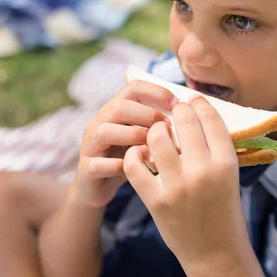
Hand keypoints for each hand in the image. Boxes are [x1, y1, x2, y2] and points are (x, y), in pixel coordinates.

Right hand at [74, 80, 177, 207]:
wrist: (98, 188)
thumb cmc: (129, 158)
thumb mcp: (144, 137)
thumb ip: (158, 125)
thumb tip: (191, 116)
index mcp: (115, 110)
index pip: (133, 87)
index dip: (156, 92)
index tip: (177, 104)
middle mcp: (100, 122)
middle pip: (119, 106)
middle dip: (148, 115)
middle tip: (168, 129)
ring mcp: (90, 145)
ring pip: (105, 131)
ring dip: (133, 137)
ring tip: (153, 148)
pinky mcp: (86, 168)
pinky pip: (98, 164)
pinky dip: (120, 165)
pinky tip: (139, 169)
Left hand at [123, 95, 250, 267]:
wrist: (215, 253)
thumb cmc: (224, 211)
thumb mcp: (229, 177)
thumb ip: (214, 149)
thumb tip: (196, 114)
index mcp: (227, 164)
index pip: (211, 119)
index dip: (200, 104)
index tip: (193, 100)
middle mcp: (203, 172)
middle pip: (185, 122)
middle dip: (177, 110)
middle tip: (174, 111)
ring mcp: (177, 186)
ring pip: (157, 137)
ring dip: (155, 129)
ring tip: (157, 131)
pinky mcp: (156, 200)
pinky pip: (135, 165)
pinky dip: (135, 154)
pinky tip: (141, 153)